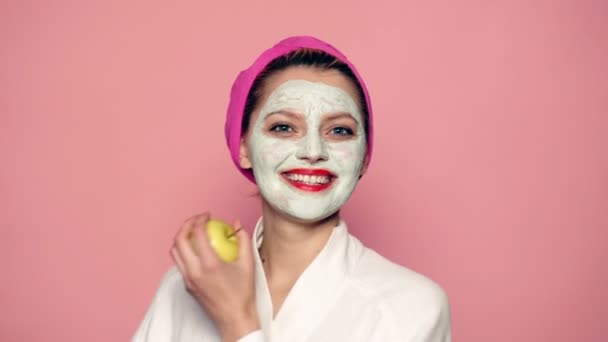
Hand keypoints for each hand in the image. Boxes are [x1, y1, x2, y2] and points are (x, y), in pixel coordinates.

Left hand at [170, 212, 259, 340]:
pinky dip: (184, 251)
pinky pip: (180, 263)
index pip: (196, 233)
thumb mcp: (248, 263)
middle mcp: (194, 271)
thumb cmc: (243, 293)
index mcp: (209, 264)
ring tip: (193, 232)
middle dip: (186, 224)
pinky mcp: (187, 286)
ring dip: (181, 238)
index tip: (207, 216)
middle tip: (196, 220)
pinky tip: (196, 250)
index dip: (200, 219)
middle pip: (179, 240)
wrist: (234, 318)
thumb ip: (243, 239)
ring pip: (174, 252)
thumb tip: (236, 223)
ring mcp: (188, 279)